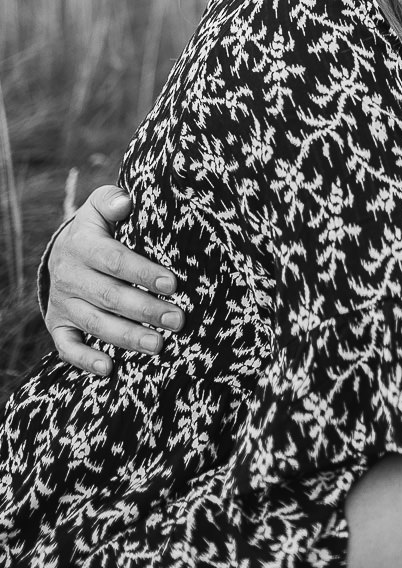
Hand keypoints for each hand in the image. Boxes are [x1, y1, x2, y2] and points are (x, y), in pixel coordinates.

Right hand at [46, 185, 183, 375]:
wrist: (62, 250)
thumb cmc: (96, 227)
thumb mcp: (99, 206)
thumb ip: (111, 200)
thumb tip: (125, 202)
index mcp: (81, 245)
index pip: (115, 260)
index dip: (143, 273)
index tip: (173, 284)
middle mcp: (68, 276)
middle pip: (110, 296)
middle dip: (146, 309)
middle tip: (177, 320)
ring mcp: (62, 303)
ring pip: (95, 323)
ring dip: (127, 336)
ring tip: (159, 345)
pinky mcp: (58, 325)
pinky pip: (67, 347)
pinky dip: (85, 359)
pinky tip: (109, 368)